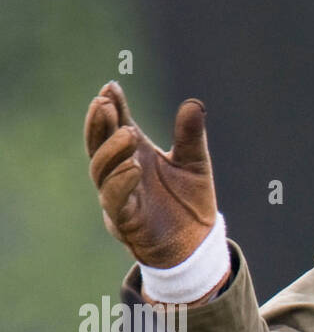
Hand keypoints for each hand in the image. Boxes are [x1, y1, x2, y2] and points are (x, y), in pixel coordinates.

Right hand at [85, 81, 216, 267]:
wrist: (197, 244)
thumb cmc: (189, 201)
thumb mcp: (195, 164)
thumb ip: (191, 136)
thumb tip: (195, 103)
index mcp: (134, 154)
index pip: (115, 126)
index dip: (111, 107)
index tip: (110, 87)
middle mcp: (121, 173)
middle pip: (98, 145)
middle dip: (98, 124)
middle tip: (104, 103)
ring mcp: (119, 197)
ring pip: (101, 172)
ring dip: (110, 151)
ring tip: (127, 133)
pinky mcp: (125, 222)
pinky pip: (114, 201)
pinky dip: (121, 183)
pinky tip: (132, 167)